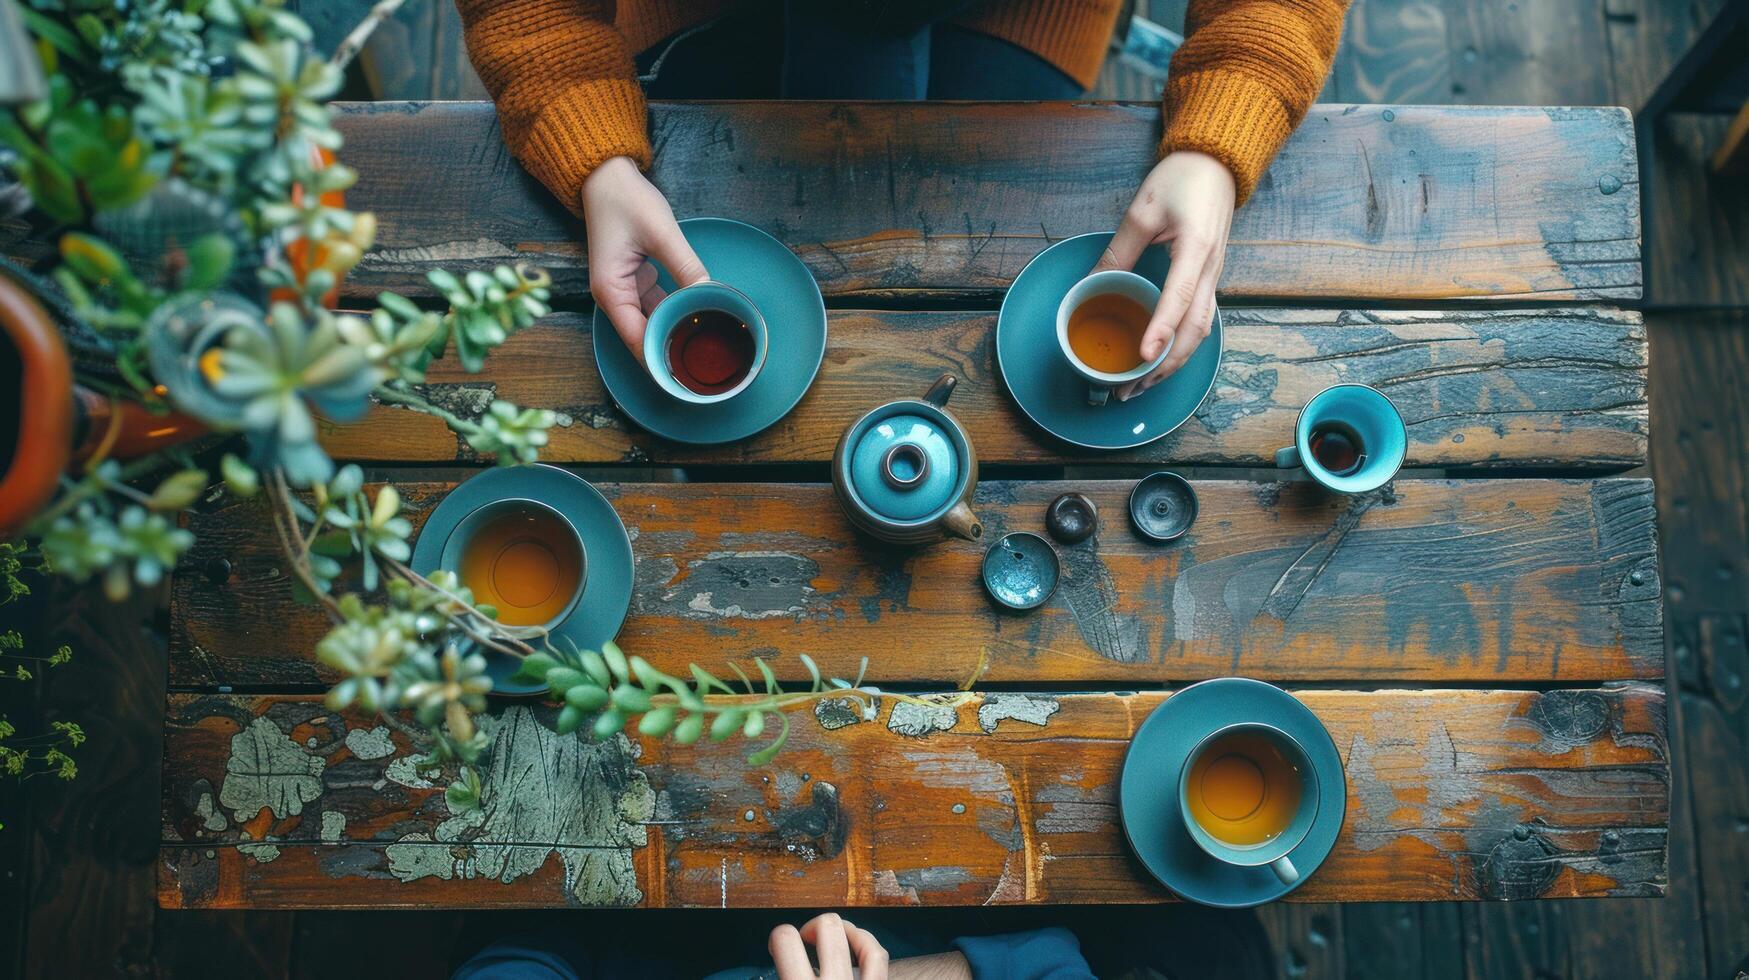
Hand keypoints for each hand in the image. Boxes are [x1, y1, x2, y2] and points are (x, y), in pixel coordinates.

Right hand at [581, 155, 708, 361]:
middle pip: (644, 337)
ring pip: (653, 322)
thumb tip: (710, 294)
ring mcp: (625, 289)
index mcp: (611, 291)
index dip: (659, 360)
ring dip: (675, 331)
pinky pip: (658, 305)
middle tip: (704, 366)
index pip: (637, 340)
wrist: (606, 175)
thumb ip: (686, 266)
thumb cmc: (625, 200)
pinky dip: (675, 312)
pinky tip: (698, 319)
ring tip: (705, 348)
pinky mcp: (636, 280)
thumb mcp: (661, 233)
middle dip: (671, 350)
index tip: (683, 378)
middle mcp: (615, 296)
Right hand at [769, 913, 888, 978]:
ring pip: (858, 936)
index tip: (778, 945)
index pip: (785, 939)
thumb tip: (774, 967)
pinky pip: (877, 956)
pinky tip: (857, 947)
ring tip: (831, 939)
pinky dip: (866, 943)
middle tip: (806, 940)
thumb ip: (785, 975)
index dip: (778, 936)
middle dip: (813, 926)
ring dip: (842, 930)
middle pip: (827, 926)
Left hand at [1092, 150, 1235, 399]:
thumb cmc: (1182, 179)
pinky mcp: (1209, 280)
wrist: (1217, 164)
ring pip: (1201, 331)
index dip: (1161, 329)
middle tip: (1132, 388)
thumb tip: (1090, 285)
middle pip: (1195, 328)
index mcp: (1196, 248)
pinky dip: (1181, 346)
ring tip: (1143, 385)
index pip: (1178, 296)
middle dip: (1165, 364)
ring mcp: (1213, 277)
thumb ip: (1119, 250)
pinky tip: (1160, 361)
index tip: (1144, 356)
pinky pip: (1199, 321)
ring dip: (1174, 362)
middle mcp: (1211, 269)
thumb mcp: (1143, 210)